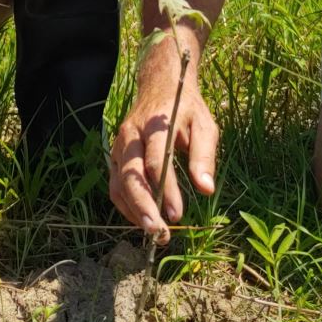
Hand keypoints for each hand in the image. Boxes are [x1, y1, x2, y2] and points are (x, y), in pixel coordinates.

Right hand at [109, 35, 217, 239]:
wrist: (161, 87)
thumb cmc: (187, 110)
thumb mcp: (204, 126)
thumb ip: (204, 156)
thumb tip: (206, 189)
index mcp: (155, 125)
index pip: (156, 162)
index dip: (166, 191)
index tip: (178, 215)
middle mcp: (131, 136)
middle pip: (131, 176)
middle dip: (144, 208)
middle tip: (160, 233)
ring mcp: (119, 147)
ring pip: (119, 185)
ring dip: (134, 213)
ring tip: (155, 234)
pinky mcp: (115, 158)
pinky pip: (116, 186)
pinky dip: (127, 207)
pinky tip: (144, 220)